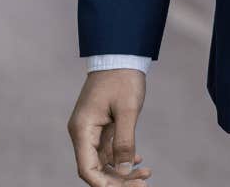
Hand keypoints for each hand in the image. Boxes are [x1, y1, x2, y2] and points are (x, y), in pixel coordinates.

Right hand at [68, 69, 152, 185]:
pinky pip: (108, 149)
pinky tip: (138, 160)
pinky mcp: (101, 126)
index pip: (86, 168)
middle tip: (143, 184)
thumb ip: (124, 141)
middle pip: (95, 168)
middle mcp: (83, 133)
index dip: (103, 184)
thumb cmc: (123, 79)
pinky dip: (122, 156)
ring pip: (104, 161)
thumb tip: (123, 170)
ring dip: (122, 169)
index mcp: (82, 129)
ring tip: (147, 173)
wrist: (121, 55)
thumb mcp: (128, 111)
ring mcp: (91, 130)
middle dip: (117, 180)